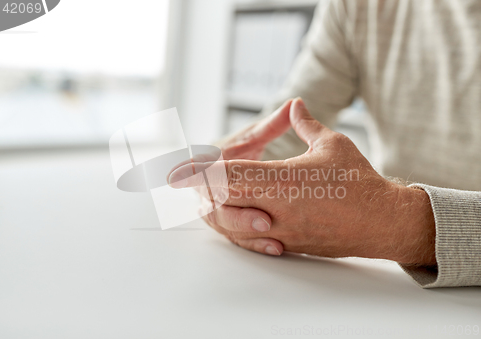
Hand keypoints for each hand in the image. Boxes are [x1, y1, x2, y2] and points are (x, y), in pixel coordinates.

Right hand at [169, 100, 295, 254]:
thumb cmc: (244, 150)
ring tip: (274, 235)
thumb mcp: (255, 136)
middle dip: (237, 215)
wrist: (235, 171)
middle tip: (265, 218)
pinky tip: (276, 247)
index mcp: (207, 165)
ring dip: (247, 232)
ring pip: (225, 226)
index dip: (203, 178)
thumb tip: (296, 102)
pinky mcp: (231, 227)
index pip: (201, 173)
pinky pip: (238, 239)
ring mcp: (218, 211)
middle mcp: (207, 191)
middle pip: (214, 208)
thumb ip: (272, 124)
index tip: (215, 182)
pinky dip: (255, 243)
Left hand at [170, 98, 435, 264]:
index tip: (174, 171)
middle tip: (188, 181)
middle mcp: (275, 208)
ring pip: (233, 226)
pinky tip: (237, 221)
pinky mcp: (289, 245)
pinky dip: (239, 230)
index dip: (198, 171)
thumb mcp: (332, 143)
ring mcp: (280, 231)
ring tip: (210, 199)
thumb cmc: (359, 180)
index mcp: (282, 180)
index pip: (228, 174)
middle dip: (202, 190)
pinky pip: (253, 241)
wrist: (382, 221)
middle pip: (223, 201)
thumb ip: (305, 124)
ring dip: (218, 211)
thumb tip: (295, 105)